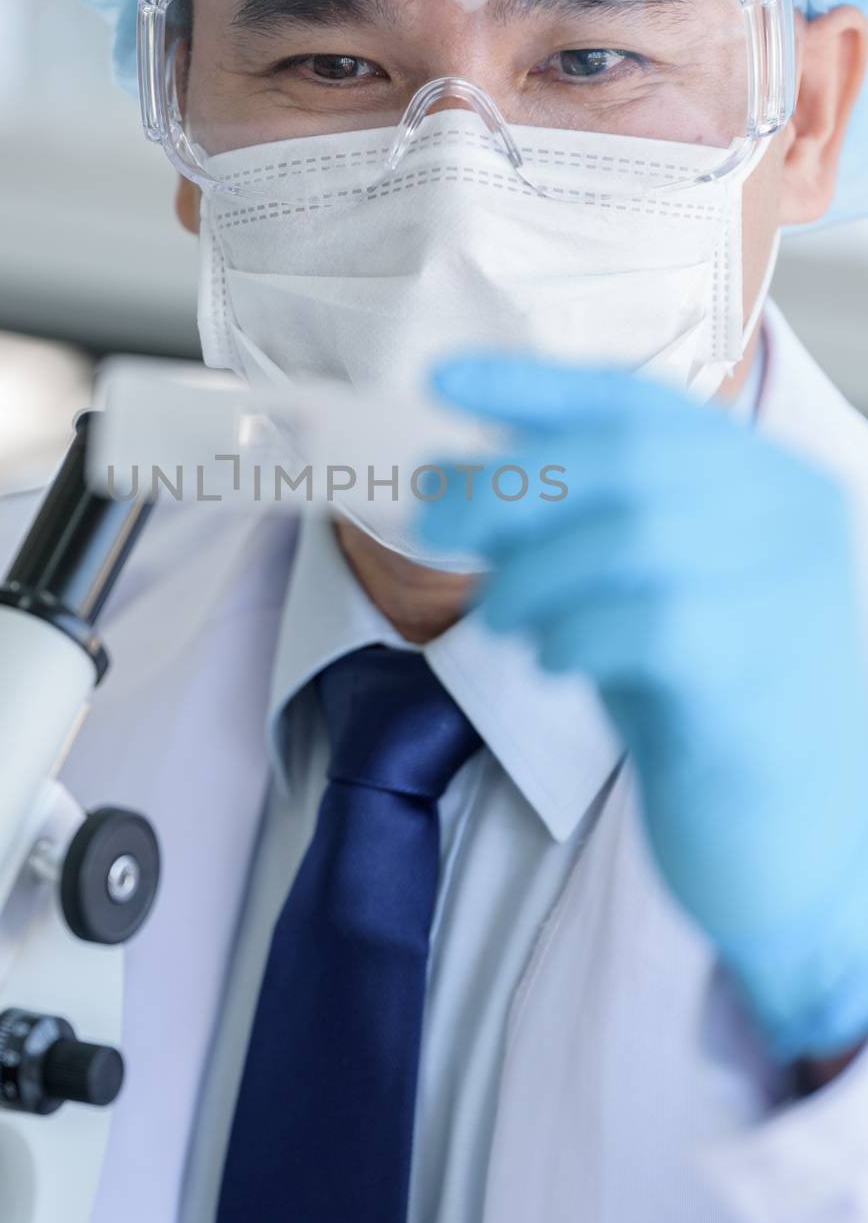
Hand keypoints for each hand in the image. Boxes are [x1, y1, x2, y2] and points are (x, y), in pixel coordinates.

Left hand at [419, 354, 867, 1063]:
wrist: (784, 847)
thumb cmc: (698, 707)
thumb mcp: (632, 593)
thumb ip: (568, 529)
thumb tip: (447, 473)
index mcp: (766, 479)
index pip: (643, 402)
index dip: (535, 384)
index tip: (442, 375)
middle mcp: (791, 518)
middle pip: (629, 457)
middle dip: (509, 482)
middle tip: (432, 522)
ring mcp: (787, 594)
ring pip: (632, 537)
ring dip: (534, 574)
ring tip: (506, 617)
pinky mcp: (761, 676)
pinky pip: (645, 624)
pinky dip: (574, 635)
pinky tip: (559, 664)